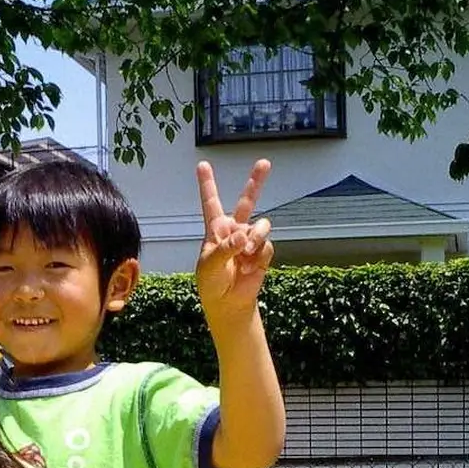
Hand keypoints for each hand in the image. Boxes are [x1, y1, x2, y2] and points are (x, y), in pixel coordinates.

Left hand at [195, 159, 273, 321]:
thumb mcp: (210, 266)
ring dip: (255, 239)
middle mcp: (234, 230)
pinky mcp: (262, 252)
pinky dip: (258, 257)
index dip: (207, 183)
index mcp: (215, 230)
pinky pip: (266, 246)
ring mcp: (250, 240)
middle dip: (256, 182)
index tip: (202, 164)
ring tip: (246, 254)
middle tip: (264, 163)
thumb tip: (242, 235)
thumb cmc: (212, 284)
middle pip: (247, 201)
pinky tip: (249, 268)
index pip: (211, 202)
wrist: (228, 304)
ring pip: (261, 226)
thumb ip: (225, 248)